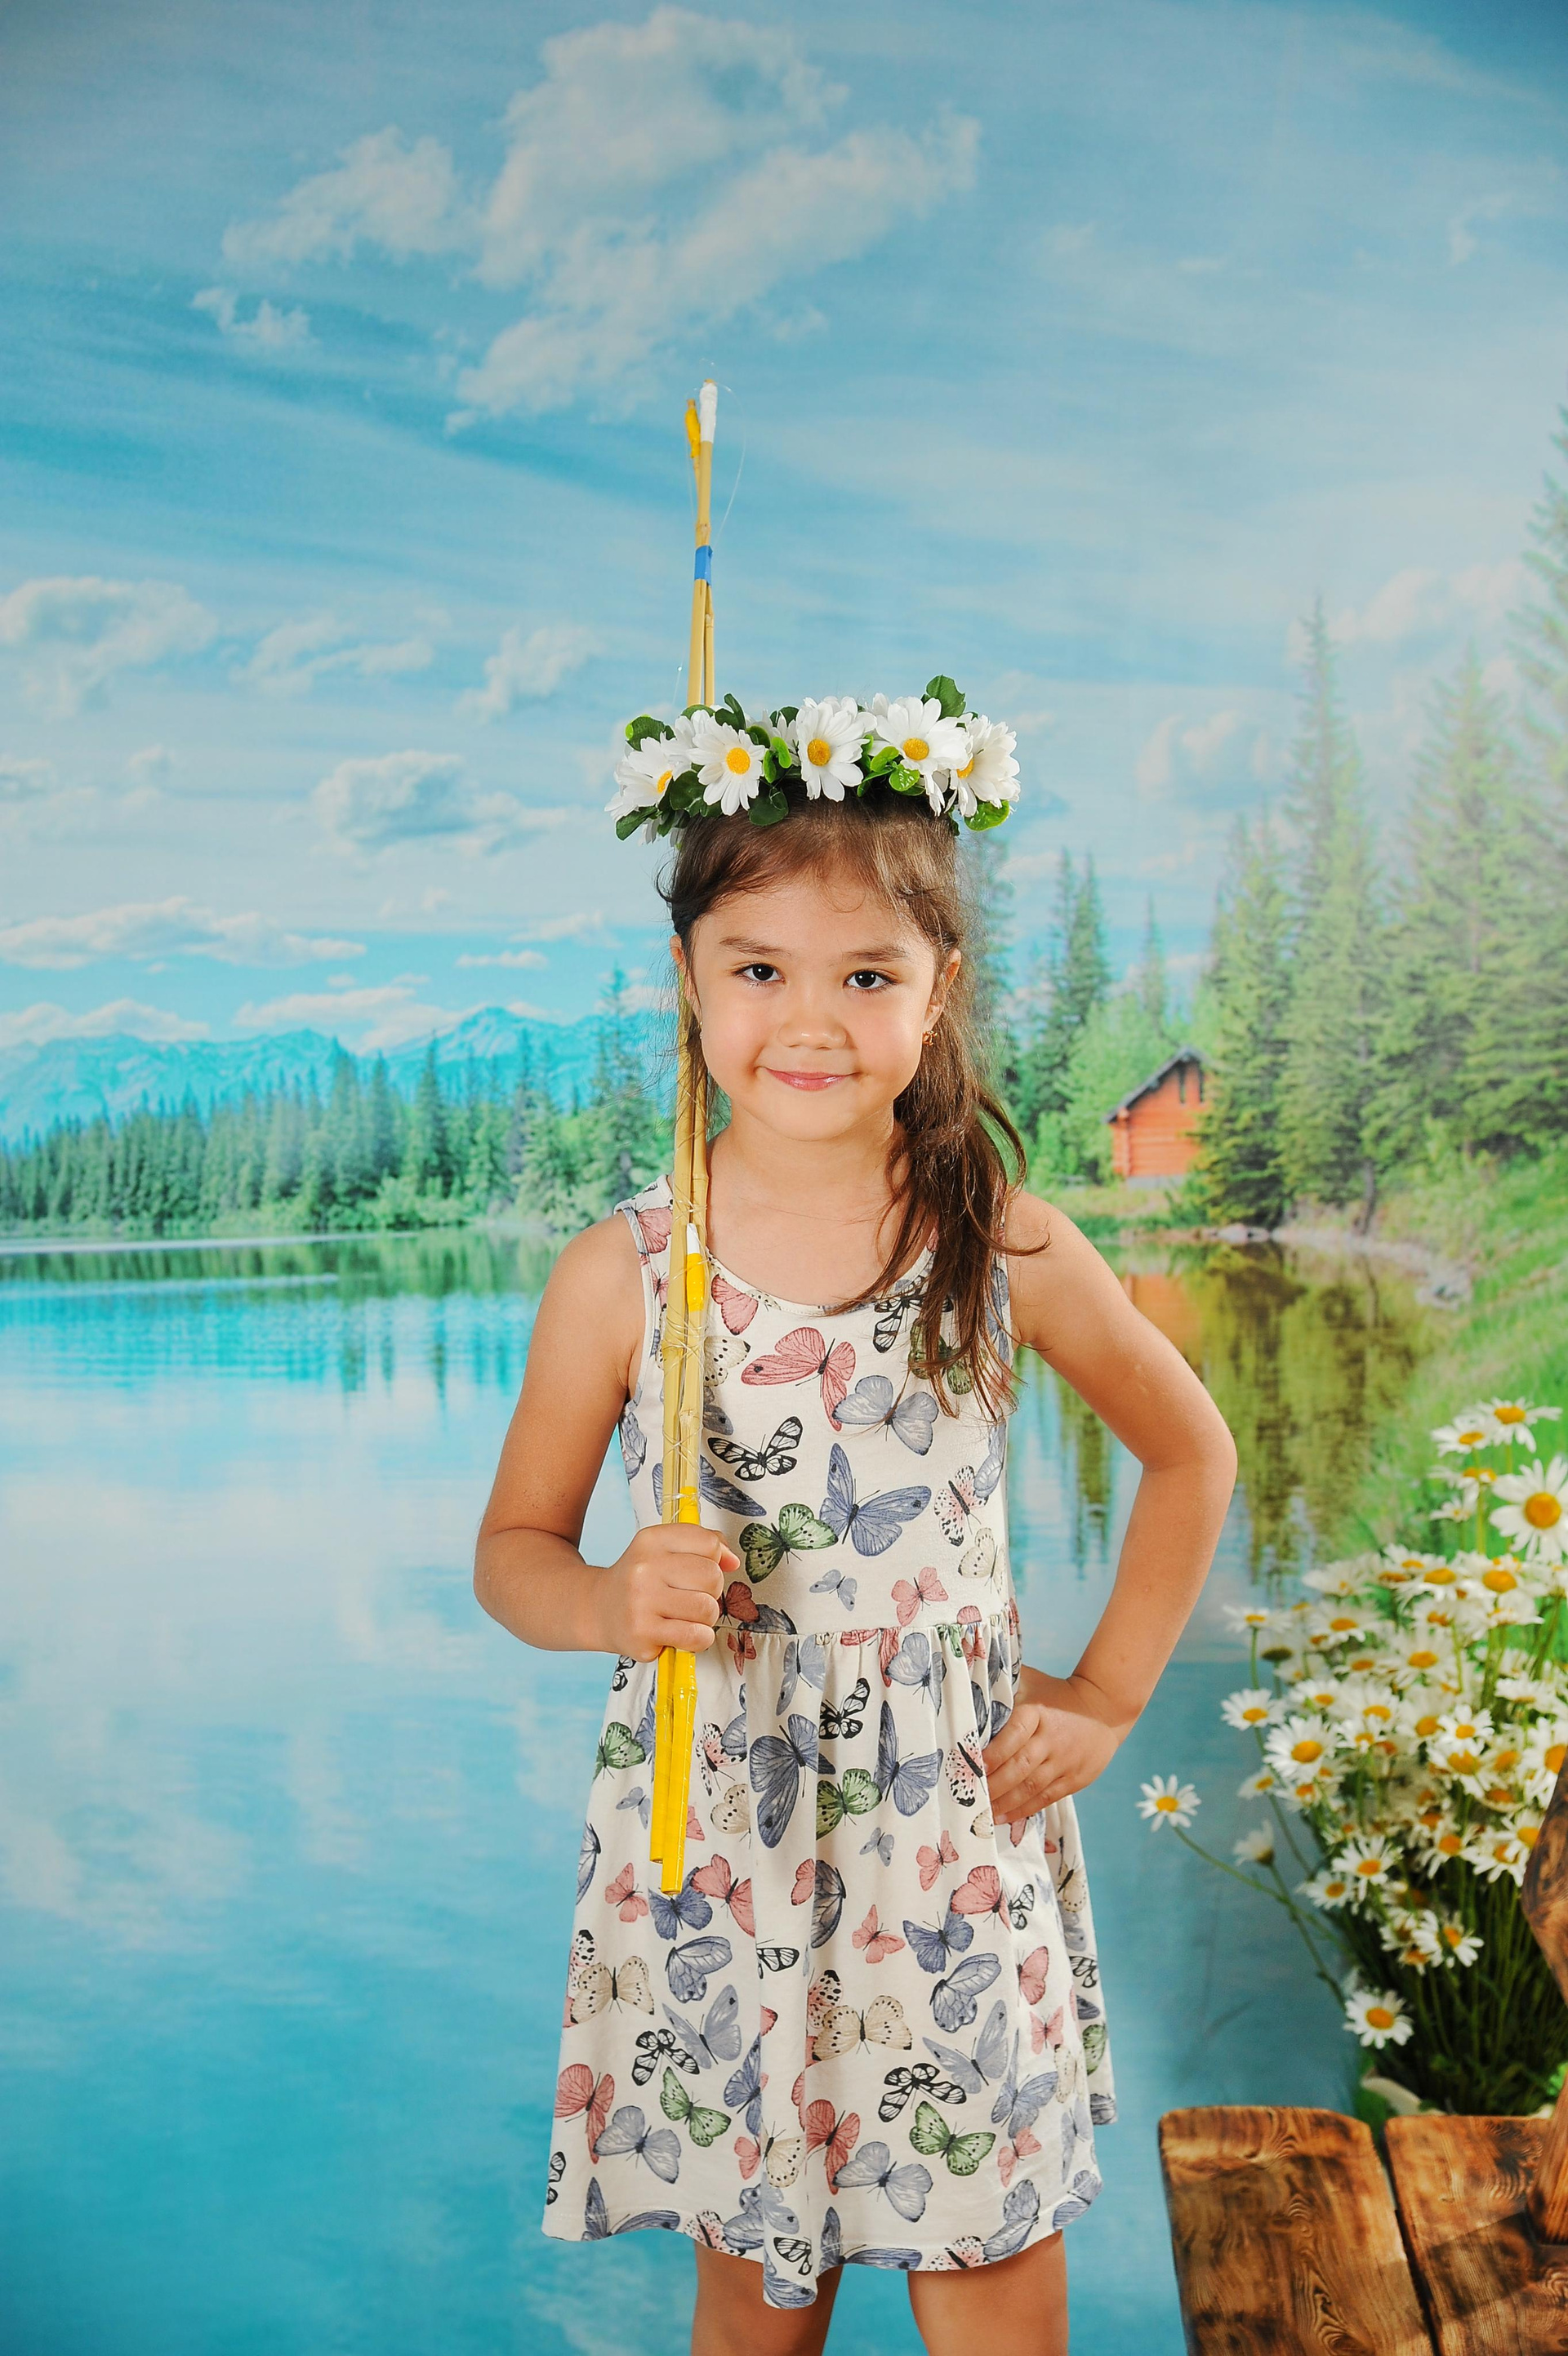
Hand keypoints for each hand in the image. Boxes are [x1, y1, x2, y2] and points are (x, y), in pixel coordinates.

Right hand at [593, 1523, 739, 1661]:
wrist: (599, 1609)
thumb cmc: (641, 1580)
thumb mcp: (665, 1549)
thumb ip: (704, 1545)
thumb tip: (732, 1561)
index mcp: (651, 1540)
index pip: (708, 1543)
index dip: (713, 1560)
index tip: (698, 1570)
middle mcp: (644, 1568)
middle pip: (712, 1577)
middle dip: (710, 1591)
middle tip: (690, 1597)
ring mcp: (641, 1602)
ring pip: (708, 1609)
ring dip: (705, 1618)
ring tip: (685, 1616)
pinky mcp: (643, 1634)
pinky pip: (696, 1636)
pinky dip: (699, 1639)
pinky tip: (682, 1634)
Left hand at [981, 1667, 1127, 1821]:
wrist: (1104, 1706)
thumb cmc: (1056, 1694)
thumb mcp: (1030, 1681)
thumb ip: (1002, 1687)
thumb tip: (968, 1687)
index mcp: (1036, 1713)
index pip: (1013, 1736)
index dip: (993, 1754)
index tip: (972, 1767)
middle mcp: (1051, 1739)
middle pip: (1020, 1767)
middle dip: (993, 1785)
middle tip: (971, 1797)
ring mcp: (1064, 1762)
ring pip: (1031, 1787)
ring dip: (1005, 1803)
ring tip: (983, 1814)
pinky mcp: (1075, 1779)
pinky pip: (1046, 1798)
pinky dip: (1024, 1810)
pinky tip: (1004, 1817)